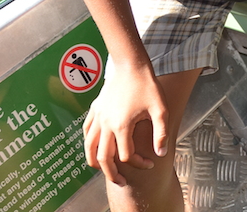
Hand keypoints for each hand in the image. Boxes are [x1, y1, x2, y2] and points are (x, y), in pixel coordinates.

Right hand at [83, 62, 168, 184]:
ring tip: (104, 170)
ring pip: (89, 147)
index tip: (150, 163)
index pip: (126, 156)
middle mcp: (105, 124)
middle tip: (121, 182)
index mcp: (122, 126)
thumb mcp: (160, 109)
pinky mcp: (94, 109)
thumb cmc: (148, 85)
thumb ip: (160, 133)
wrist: (131, 64)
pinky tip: (96, 147)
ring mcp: (97, 117)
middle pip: (103, 158)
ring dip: (95, 162)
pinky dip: (89, 143)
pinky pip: (86, 132)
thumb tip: (161, 154)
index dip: (139, 164)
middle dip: (112, 173)